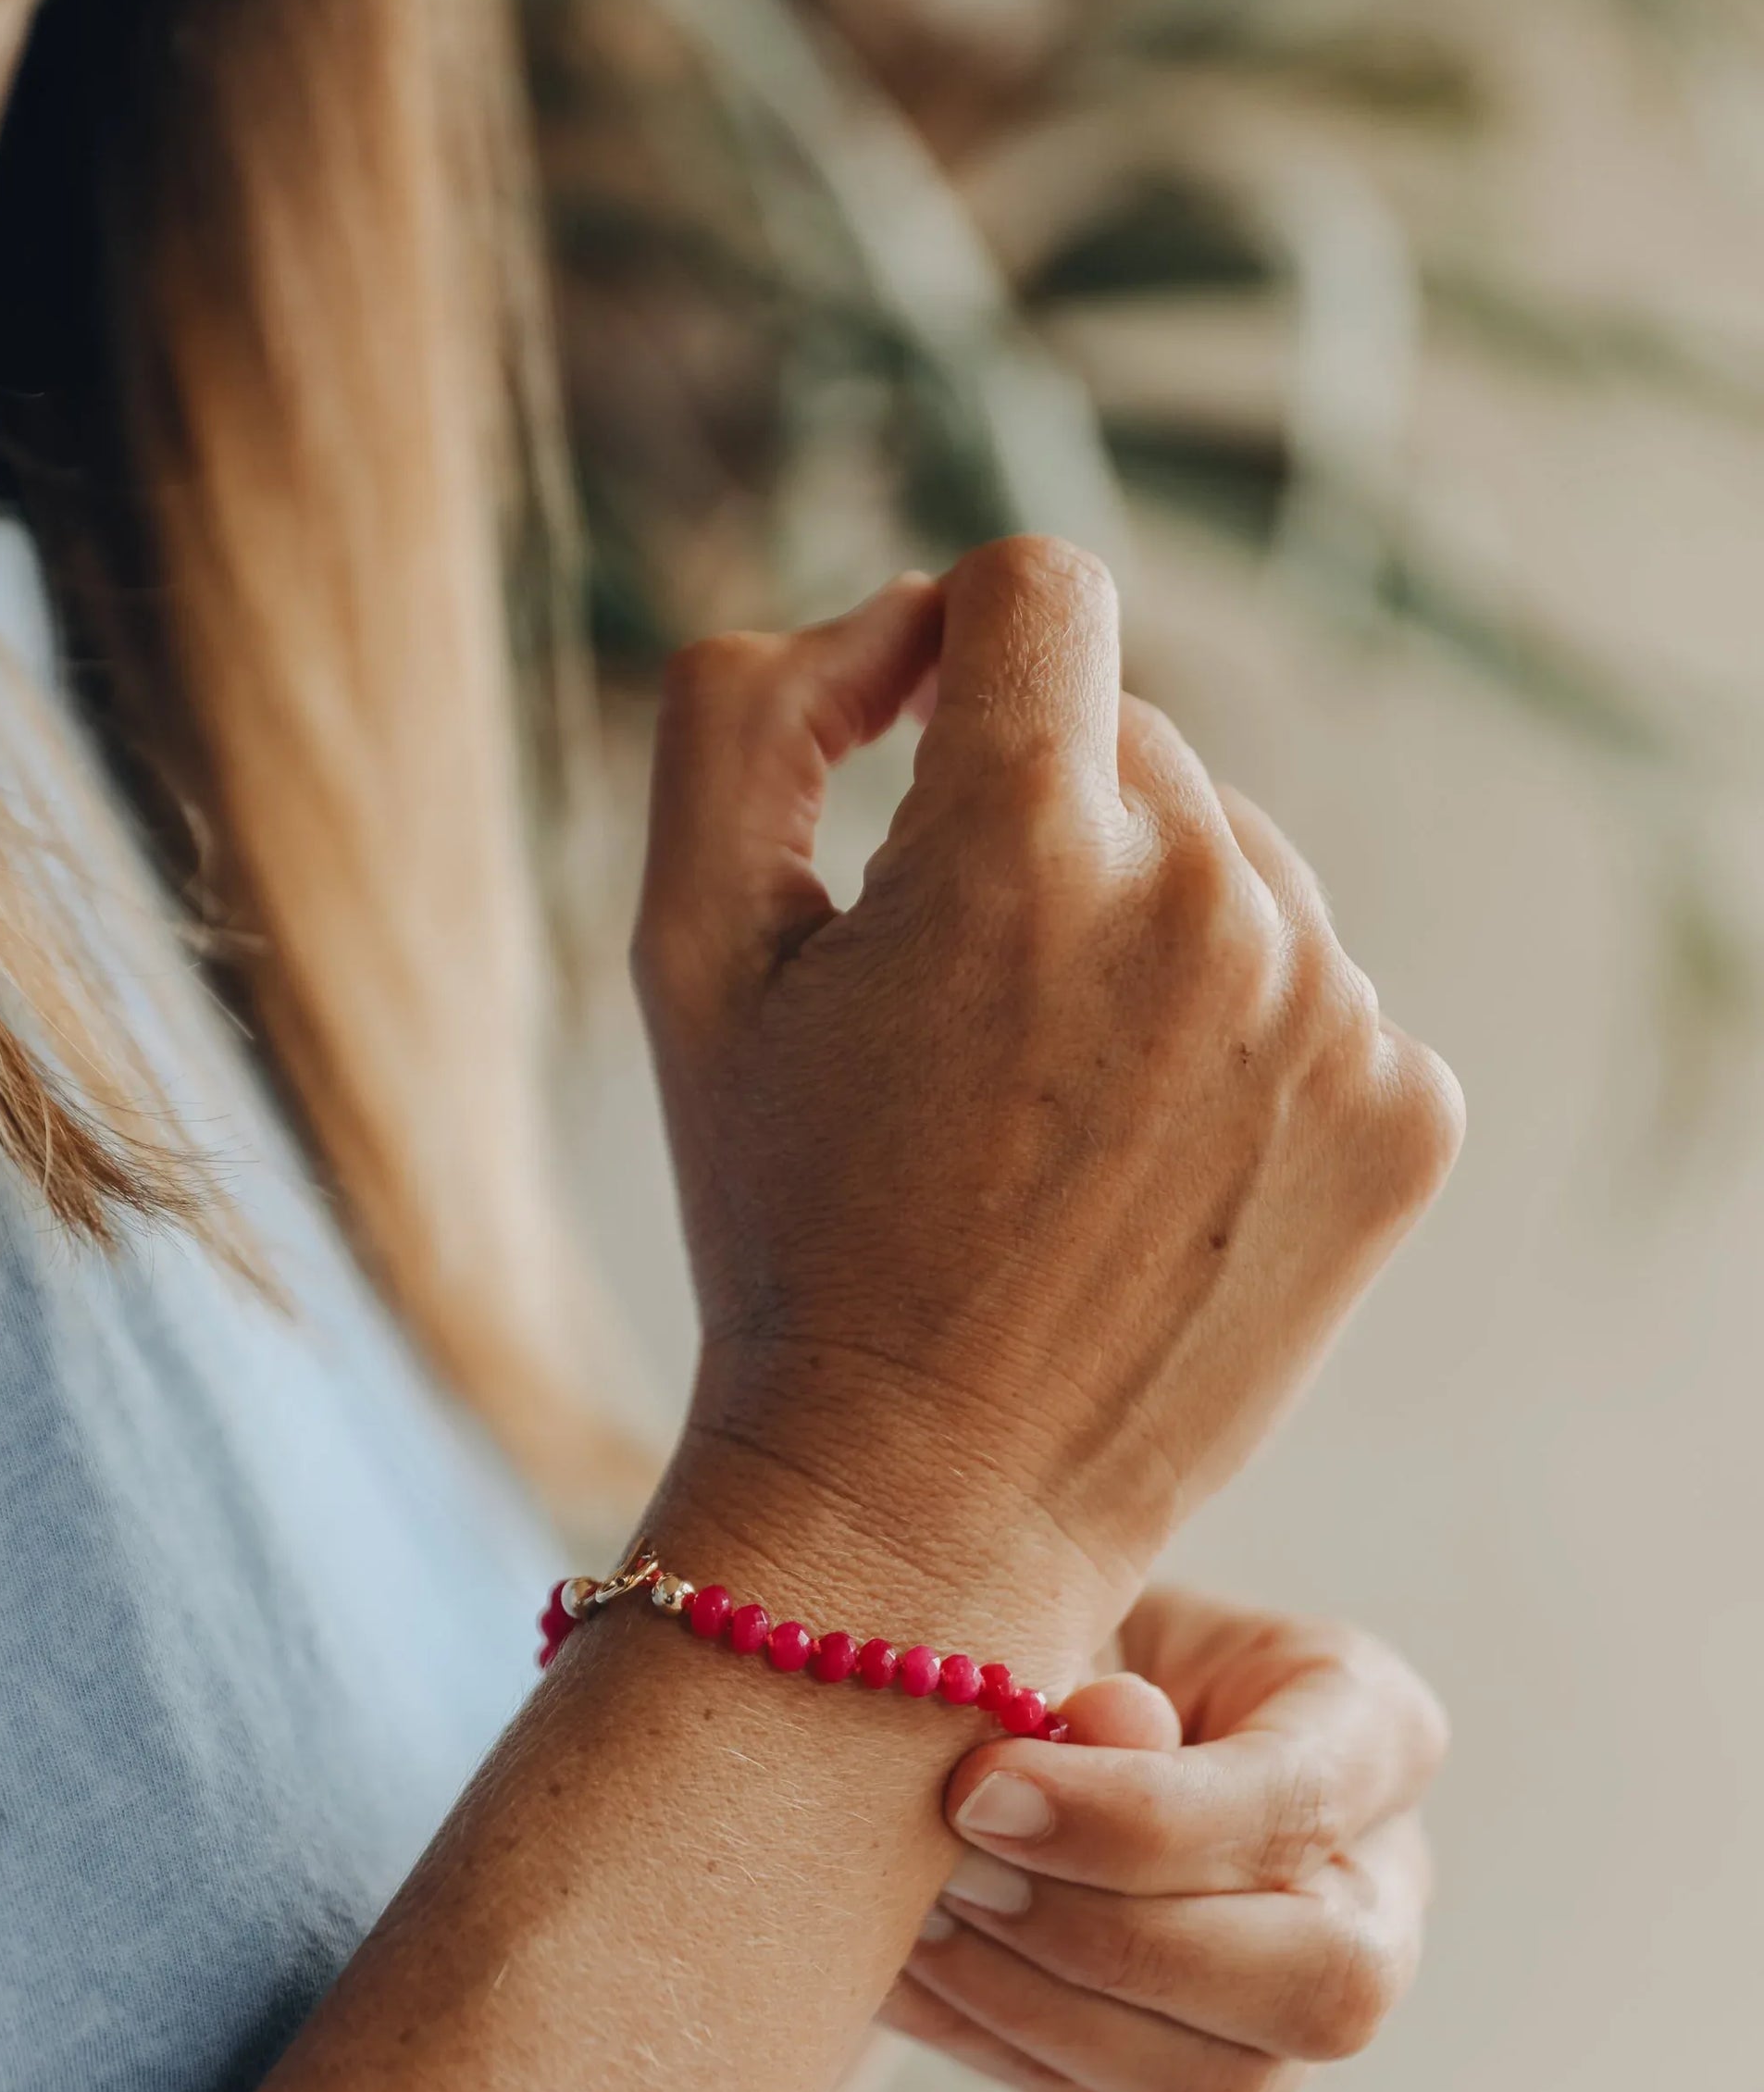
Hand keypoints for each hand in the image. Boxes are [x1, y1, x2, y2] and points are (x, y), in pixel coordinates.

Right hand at [638, 541, 1462, 1674]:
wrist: (918, 1504)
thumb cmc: (784, 1227)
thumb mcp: (686, 954)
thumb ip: (748, 714)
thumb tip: (900, 627)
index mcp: (1021, 837)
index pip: (1036, 587)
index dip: (956, 651)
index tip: (917, 763)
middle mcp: (1209, 899)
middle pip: (1136, 741)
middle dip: (1039, 832)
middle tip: (956, 1019)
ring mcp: (1332, 1012)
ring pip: (1236, 863)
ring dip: (1143, 937)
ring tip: (1051, 1111)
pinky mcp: (1404, 1115)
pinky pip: (1317, 988)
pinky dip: (1237, 1047)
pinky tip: (1148, 1169)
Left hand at [882, 1587, 1446, 2091]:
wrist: (1031, 1704)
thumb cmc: (1074, 1635)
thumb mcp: (1081, 1605)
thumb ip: (1097, 1661)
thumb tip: (1106, 1722)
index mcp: (1373, 1731)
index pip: (1301, 1804)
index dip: (1141, 1817)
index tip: (978, 1788)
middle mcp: (1377, 1889)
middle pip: (1320, 1985)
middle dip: (1114, 1938)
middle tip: (957, 1869)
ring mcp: (1295, 2006)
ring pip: (1217, 2083)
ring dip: (1039, 2005)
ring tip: (919, 1913)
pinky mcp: (1196, 2075)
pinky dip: (992, 2035)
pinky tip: (910, 1959)